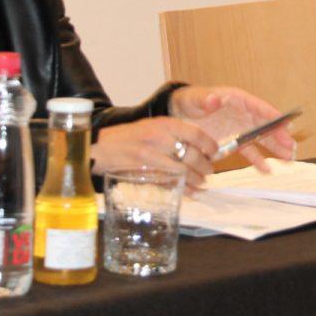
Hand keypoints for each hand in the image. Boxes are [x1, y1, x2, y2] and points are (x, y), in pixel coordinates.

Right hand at [91, 117, 218, 190]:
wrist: (100, 146)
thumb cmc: (129, 137)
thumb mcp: (152, 127)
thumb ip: (172, 134)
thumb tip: (197, 147)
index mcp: (165, 124)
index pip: (196, 133)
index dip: (210, 145)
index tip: (215, 152)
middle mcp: (161, 137)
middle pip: (193, 154)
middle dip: (205, 166)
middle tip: (209, 171)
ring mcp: (153, 154)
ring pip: (185, 169)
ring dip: (197, 179)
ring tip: (201, 182)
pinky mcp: (145, 169)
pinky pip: (171, 180)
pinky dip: (185, 188)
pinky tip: (192, 192)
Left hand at [170, 85, 297, 170]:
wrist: (179, 115)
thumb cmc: (189, 101)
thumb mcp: (195, 99)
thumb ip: (205, 100)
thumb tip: (214, 100)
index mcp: (238, 100)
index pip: (260, 108)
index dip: (274, 116)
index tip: (287, 125)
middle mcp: (243, 114)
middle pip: (266, 125)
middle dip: (280, 136)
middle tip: (292, 147)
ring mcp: (240, 129)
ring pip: (262, 139)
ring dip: (275, 149)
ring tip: (289, 160)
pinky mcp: (233, 142)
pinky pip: (249, 151)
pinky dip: (257, 160)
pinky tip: (266, 170)